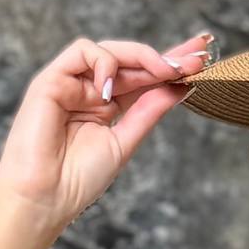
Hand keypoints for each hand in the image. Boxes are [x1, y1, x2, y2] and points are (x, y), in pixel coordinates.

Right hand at [0, 31, 211, 230]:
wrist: (46, 196)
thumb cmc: (79, 178)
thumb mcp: (125, 141)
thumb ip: (148, 112)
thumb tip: (179, 88)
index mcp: (110, 107)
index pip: (144, 80)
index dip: (170, 67)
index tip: (202, 59)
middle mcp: (92, 91)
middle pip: (133, 62)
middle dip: (167, 58)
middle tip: (197, 58)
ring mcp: (72, 83)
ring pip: (110, 51)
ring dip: (142, 57)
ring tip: (165, 71)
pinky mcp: (52, 78)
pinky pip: (82, 52)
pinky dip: (104, 64)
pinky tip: (111, 89)